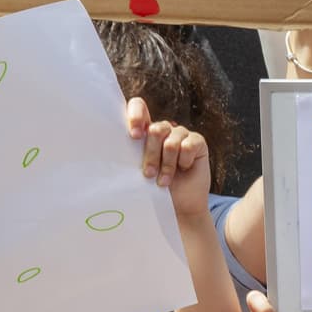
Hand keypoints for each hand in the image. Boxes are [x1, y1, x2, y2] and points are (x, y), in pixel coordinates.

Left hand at [127, 97, 209, 216]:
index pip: (139, 107)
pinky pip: (188, 146)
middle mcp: (164, 129)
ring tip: (164, 181)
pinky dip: (184, 161)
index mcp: (145, 130)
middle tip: (148, 174)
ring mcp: (181, 134)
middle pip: (155, 130)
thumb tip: (113, 146)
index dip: (136, 115)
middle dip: (151, 155)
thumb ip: (131, 154)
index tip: (134, 136)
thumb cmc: (155, 188)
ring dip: (167, 165)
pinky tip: (184, 169)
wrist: (179, 204)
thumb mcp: (139, 170)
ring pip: (170, 143)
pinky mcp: (197, 141)